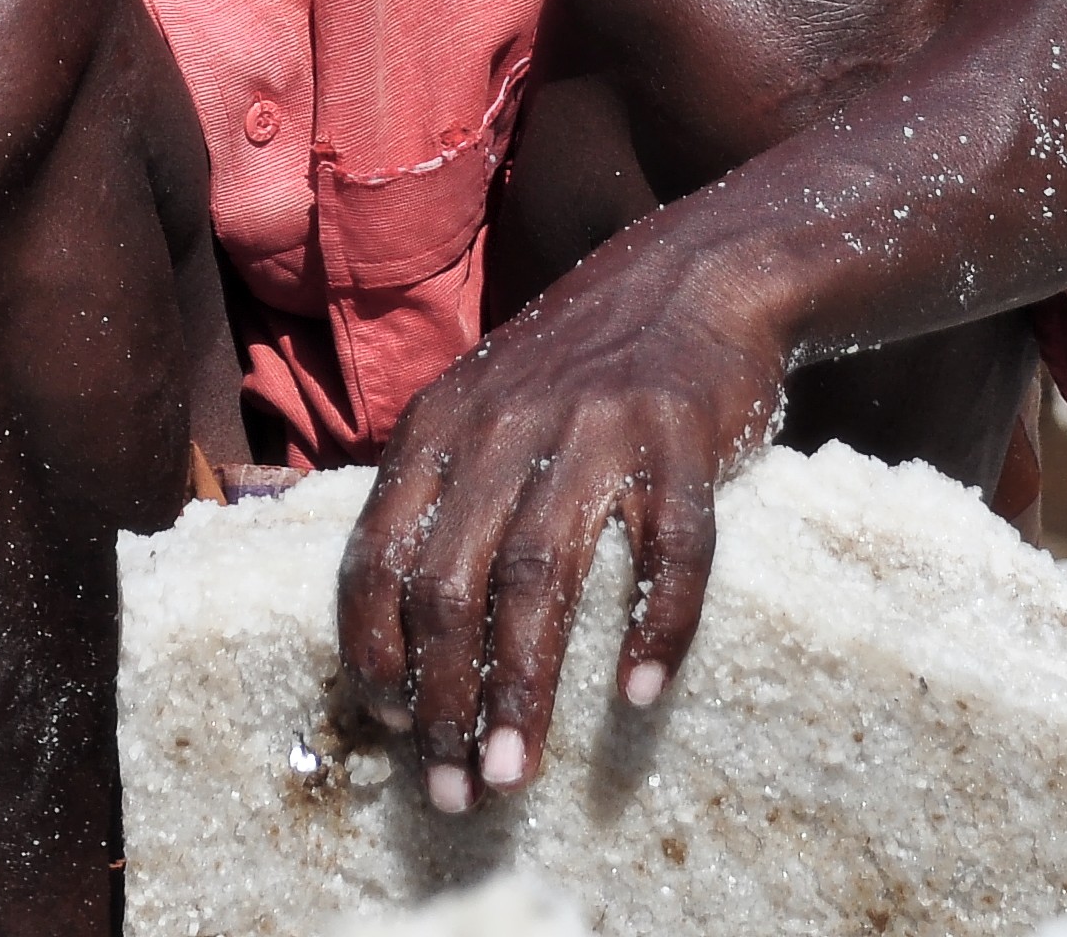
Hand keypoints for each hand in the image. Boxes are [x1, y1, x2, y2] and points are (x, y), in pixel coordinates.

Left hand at [335, 231, 784, 810]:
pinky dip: (656, 625)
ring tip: (514, 772)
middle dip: (443, 703)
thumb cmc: (575, 368)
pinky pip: (671, 547)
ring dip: (522, 689)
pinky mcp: (680, 436)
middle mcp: (504, 427)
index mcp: (439, 427)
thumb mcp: (480, 405)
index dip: (373, 651)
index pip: (377, 555)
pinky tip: (640, 693)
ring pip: (540, 577)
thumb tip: (395, 634)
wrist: (694, 276)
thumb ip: (438, 493)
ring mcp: (594, 429)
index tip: (389, 728)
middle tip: (454, 791)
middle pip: (451, 585)